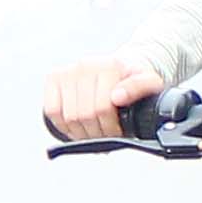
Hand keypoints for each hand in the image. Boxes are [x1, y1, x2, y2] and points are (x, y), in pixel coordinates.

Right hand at [44, 52, 160, 142]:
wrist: (122, 66)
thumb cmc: (135, 80)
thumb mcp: (149, 83)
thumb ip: (140, 87)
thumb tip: (117, 97)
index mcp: (109, 66)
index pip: (102, 109)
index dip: (110, 129)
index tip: (118, 134)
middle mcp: (85, 65)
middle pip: (84, 115)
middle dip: (97, 133)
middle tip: (105, 137)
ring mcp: (68, 71)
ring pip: (68, 117)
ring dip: (81, 133)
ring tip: (93, 133)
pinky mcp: (54, 78)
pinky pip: (52, 110)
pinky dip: (63, 125)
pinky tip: (77, 127)